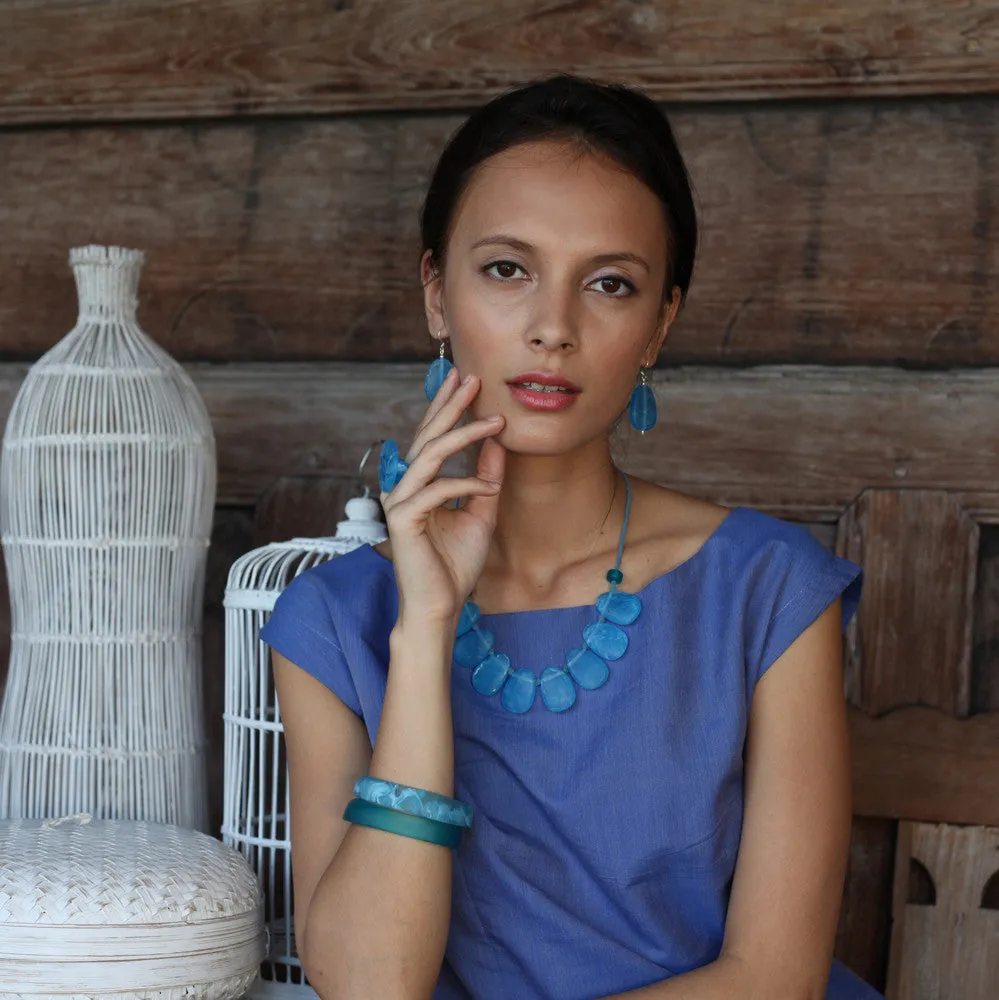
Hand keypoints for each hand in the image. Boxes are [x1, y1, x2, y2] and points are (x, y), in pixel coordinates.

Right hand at [380, 368, 505, 627]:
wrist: (441, 606)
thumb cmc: (456, 565)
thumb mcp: (482, 513)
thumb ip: (486, 478)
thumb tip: (497, 443)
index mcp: (420, 483)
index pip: (433, 437)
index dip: (448, 407)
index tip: (467, 380)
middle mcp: (405, 487)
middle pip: (427, 436)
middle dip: (450, 405)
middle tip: (472, 378)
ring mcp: (399, 501)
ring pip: (430, 456)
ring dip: (463, 435)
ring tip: (493, 422)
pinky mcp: (402, 519)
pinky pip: (436, 491)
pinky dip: (467, 484)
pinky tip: (492, 484)